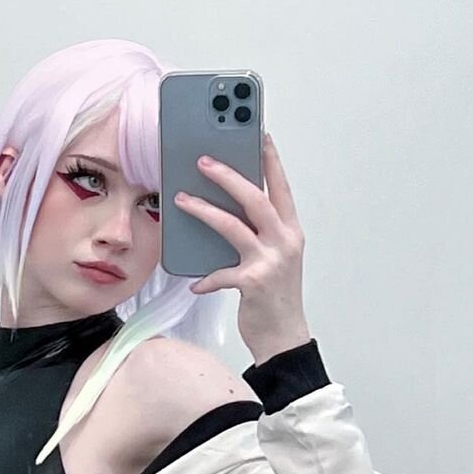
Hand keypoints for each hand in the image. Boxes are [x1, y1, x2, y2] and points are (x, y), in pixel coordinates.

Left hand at [174, 132, 310, 362]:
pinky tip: (195, 283)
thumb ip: (258, 235)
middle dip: (228, 176)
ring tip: (181, 200)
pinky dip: (205, 278)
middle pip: (255, 198)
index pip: (281, 187)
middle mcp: (285, 242)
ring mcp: (270, 262)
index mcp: (291, 231)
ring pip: (233, 226)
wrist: (284, 338)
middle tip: (203, 161)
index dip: (270, 160)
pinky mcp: (253, 284)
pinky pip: (220, 274)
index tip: (258, 134)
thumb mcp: (274, 260)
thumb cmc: (275, 298)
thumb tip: (224, 213)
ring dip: (204, 211)